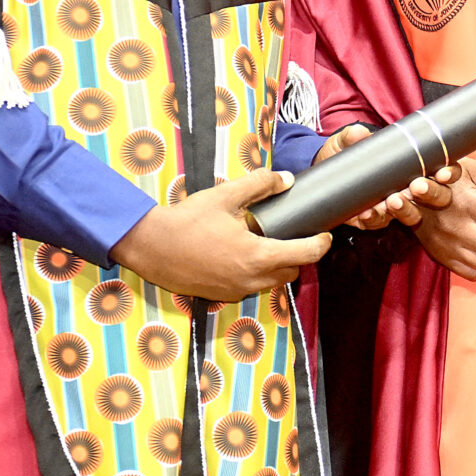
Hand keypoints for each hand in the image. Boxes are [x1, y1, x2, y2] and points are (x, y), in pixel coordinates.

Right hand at [109, 170, 331, 303]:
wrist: (150, 246)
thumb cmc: (187, 220)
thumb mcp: (224, 195)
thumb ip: (259, 185)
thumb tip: (286, 179)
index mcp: (258, 256)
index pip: (305, 255)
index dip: (321, 245)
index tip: (325, 235)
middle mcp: (251, 279)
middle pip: (291, 272)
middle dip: (298, 256)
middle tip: (293, 236)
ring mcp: (235, 291)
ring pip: (271, 283)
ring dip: (276, 267)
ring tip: (267, 243)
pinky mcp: (221, 296)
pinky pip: (250, 287)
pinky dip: (255, 274)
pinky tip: (242, 256)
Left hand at [313, 124, 462, 231]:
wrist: (326, 169)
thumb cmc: (347, 150)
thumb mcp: (349, 140)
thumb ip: (353, 136)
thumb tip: (358, 133)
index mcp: (416, 165)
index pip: (443, 170)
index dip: (449, 172)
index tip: (443, 172)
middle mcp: (411, 187)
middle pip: (435, 195)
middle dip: (430, 193)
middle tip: (417, 187)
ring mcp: (395, 204)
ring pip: (410, 213)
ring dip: (404, 209)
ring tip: (391, 201)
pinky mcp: (374, 217)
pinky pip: (378, 222)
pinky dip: (372, 218)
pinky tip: (364, 213)